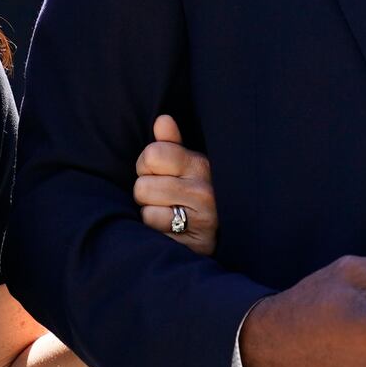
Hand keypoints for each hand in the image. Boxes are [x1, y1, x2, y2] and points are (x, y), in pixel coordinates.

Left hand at [133, 116, 214, 252]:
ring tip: (168, 213)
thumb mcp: (187, 163)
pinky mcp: (194, 246)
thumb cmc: (195, 190)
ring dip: (151, 215)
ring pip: (147, 214)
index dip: (147, 164)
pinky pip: (155, 236)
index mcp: (201, 165)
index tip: (158, 172)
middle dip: (146, 192)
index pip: (152, 155)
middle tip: (163, 196)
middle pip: (143, 187)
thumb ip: (170, 143)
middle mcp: (204, 192)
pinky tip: (171, 230)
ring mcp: (202, 222)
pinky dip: (157, 235)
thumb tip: (162, 120)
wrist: (222, 231)